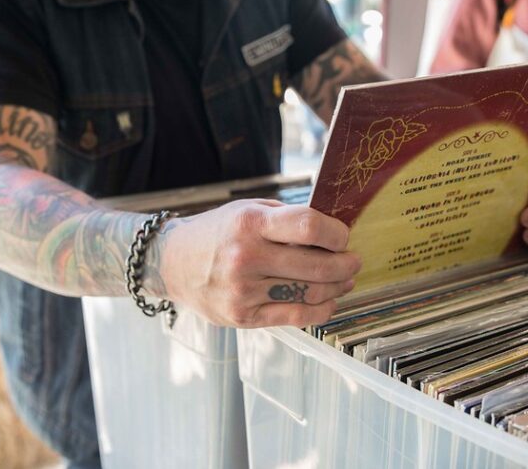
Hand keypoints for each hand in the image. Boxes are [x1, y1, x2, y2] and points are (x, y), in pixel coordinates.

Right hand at [160, 199, 360, 327]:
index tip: (343, 236)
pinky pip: (296, 316)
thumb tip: (333, 230)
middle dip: (346, 264)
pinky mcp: (244, 317)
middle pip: (318, 265)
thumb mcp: (248, 211)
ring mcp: (244, 291)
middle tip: (354, 261)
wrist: (173, 263)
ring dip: (338, 287)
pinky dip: (321, 310)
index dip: (337, 233)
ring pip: (311, 294)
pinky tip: (329, 300)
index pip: (309, 227)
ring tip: (344, 280)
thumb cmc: (217, 233)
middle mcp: (246, 258)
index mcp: (249, 224)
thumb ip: (287, 218)